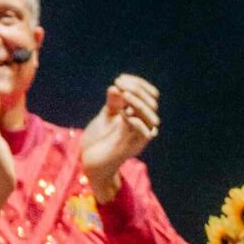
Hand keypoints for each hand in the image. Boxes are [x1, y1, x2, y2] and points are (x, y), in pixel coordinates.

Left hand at [79, 74, 159, 202]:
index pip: (149, 96)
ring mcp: (138, 138)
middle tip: (118, 83)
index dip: (138, 85)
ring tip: (123, 94)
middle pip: (152, 104)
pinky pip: (145, 133)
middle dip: (137, 90)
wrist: (91, 164)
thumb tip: (115, 87)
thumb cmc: (98, 142)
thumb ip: (112, 104)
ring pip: (151, 118)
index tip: (120, 78)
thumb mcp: (105, 118)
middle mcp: (142, 126)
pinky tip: (123, 113)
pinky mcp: (132, 148)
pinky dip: (136, 121)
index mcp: (137, 117)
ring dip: (138, 103)